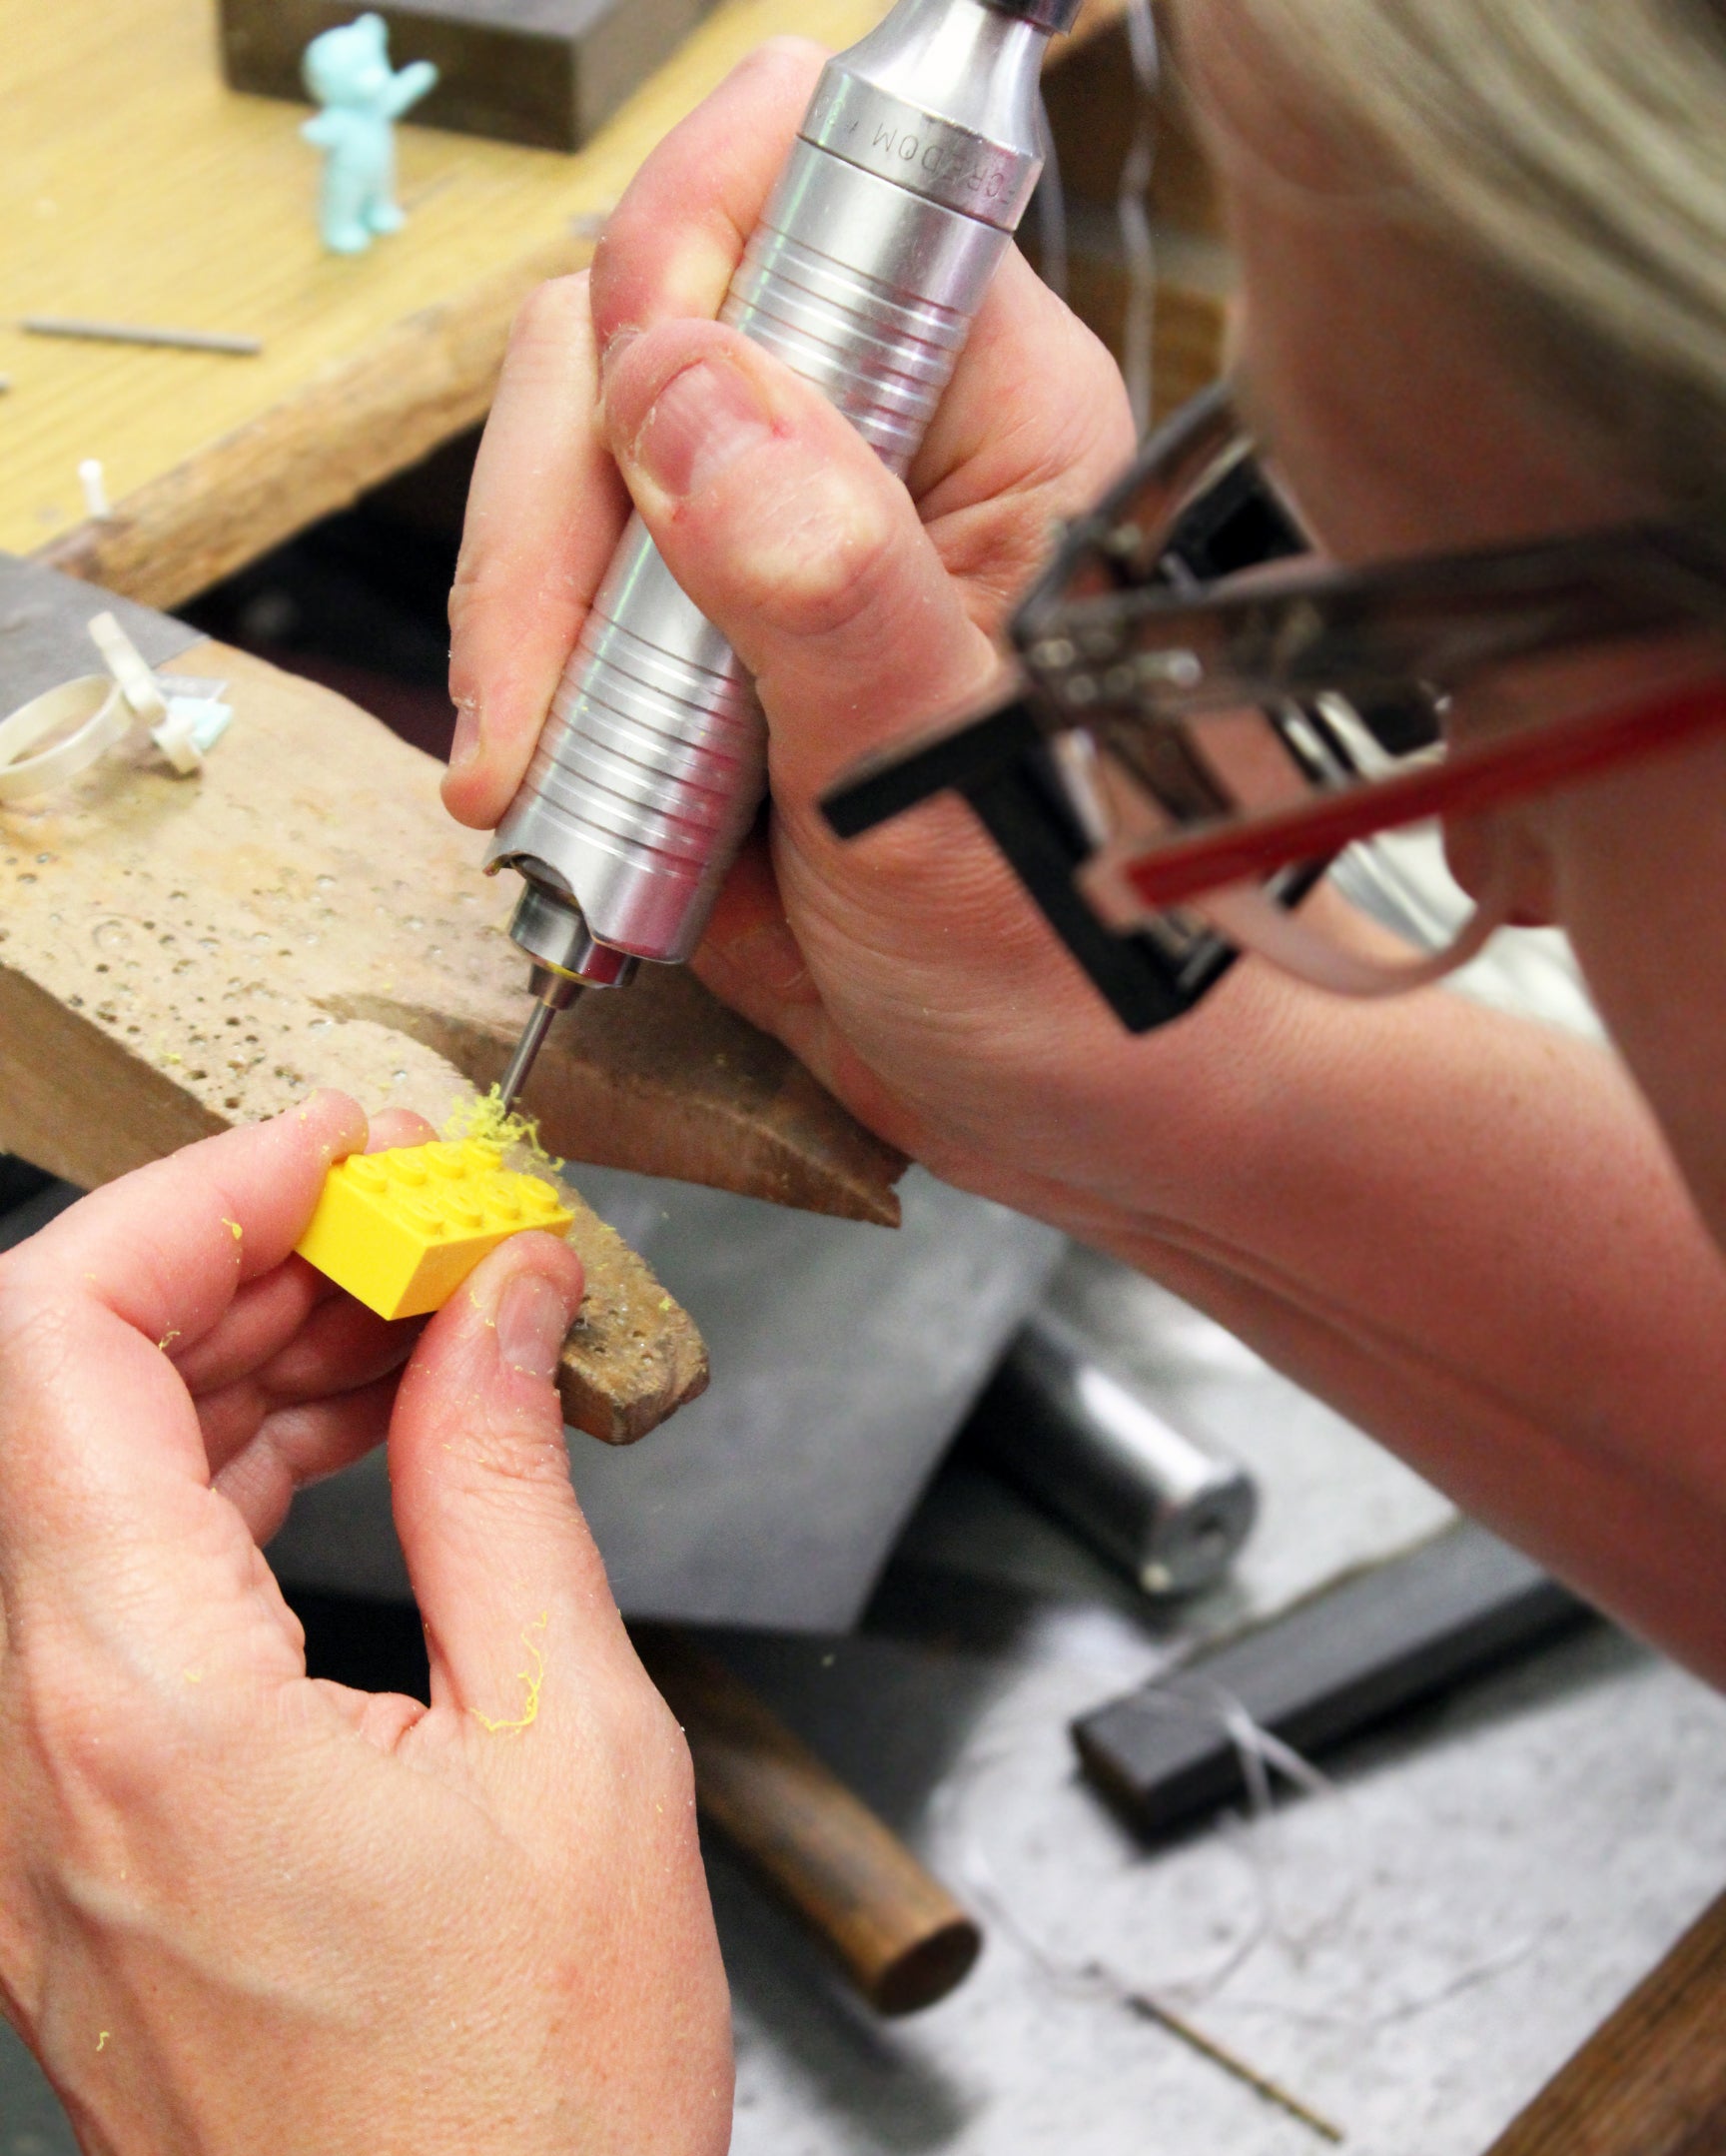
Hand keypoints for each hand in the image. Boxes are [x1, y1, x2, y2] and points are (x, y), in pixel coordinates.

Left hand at [0, 1099, 728, 2155]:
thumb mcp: (573, 1758)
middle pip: (61, 1404)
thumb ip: (511, 1490)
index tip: (347, 1162)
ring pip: (77, 1508)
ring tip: (411, 1347)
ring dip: (230, 1391)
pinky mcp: (73, 1875)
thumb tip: (502, 1315)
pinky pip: (103, 1623)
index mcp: (141, 1709)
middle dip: (237, 1276)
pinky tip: (351, 1484)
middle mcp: (37, 1761)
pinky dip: (216, 1516)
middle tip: (413, 1247)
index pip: (68, 1336)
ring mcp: (34, 1828)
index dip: (204, 1197)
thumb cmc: (520, 2144)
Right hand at [443, 42, 1231, 1235]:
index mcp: (983, 416)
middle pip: (631, 348)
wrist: (1079, 1115)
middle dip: (554, 522)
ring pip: (571, 495)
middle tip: (536, 703)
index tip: (627, 426)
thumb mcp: (952, 780)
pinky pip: (559, 638)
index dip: (687, 266)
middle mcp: (864, 458)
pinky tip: (546, 814)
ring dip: (522, 639)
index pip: (810, 205)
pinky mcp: (698, 678)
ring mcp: (764, 568)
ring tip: (534, 793)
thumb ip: (825, 583)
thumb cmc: (1089, 953)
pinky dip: (528, 720)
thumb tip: (685, 394)